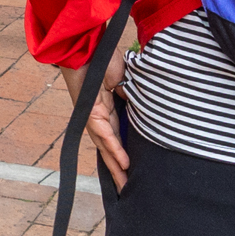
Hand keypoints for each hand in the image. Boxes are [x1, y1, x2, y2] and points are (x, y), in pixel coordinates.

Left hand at [87, 41, 134, 188]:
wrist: (88, 44)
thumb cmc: (104, 58)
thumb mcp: (127, 81)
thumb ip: (134, 99)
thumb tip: (147, 113)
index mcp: (108, 111)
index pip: (118, 139)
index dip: (124, 156)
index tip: (132, 174)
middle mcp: (99, 117)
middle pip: (109, 149)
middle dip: (118, 171)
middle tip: (127, 191)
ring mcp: (93, 115)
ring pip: (105, 147)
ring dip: (115, 167)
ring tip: (125, 186)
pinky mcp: (90, 111)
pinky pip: (104, 133)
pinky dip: (113, 148)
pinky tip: (122, 163)